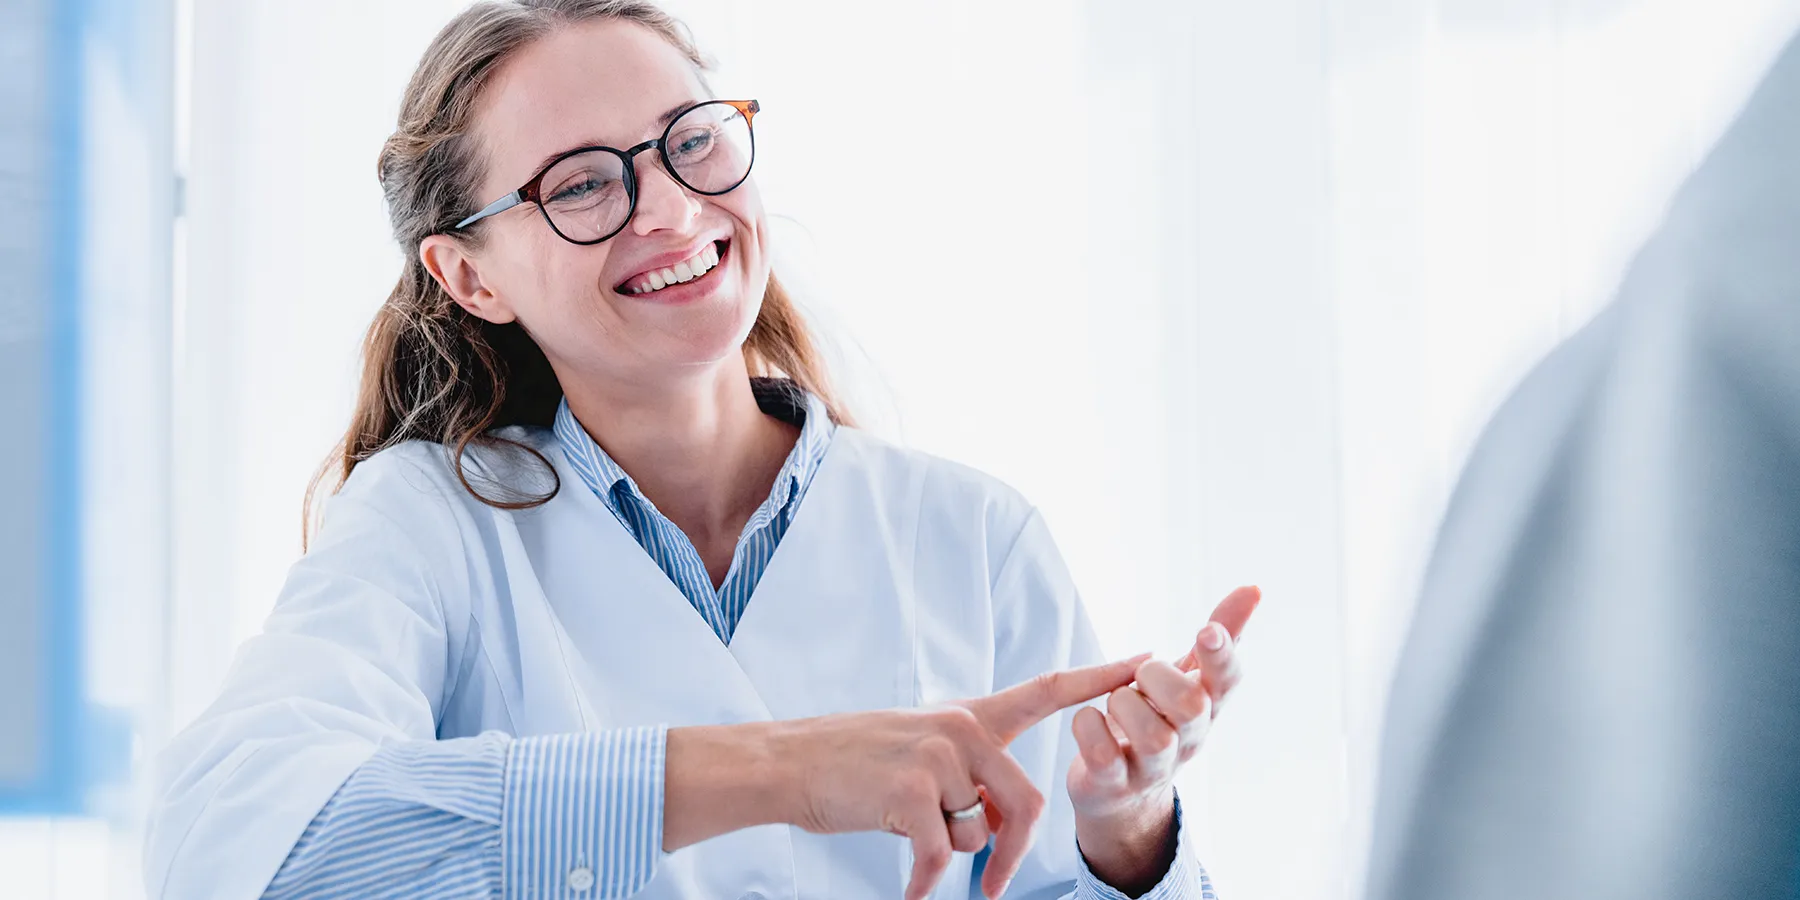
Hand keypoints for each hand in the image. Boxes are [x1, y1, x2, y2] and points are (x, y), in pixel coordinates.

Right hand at [773, 655, 1150, 899]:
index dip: (1099, 678)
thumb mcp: (922, 754)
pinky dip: (924, 885)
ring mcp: (937, 756)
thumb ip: (969, 775)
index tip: (1144, 659)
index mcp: (969, 716)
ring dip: (950, 850)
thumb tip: (998, 824)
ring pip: (979, 831)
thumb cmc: (856, 765)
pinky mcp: (911, 791)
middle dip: (1013, 852)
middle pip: (1028, 799)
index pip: (1046, 690)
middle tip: (992, 887)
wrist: (791, 763)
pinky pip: (940, 856)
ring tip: (905, 831)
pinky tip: (909, 894)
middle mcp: (961, 728)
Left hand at [1065, 586, 1260, 887]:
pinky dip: (1089, 727)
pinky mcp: (1114, 784)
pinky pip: (1102, 755)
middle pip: (1192, 706)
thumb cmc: (1158, 718)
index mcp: (1207, 707)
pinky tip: (1091, 720)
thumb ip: (1219, 634)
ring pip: (1153, 735)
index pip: (1229, 681)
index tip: (1206, 630)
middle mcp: (1188, 740)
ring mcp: (1154, 768)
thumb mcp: (1188, 677)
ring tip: (1116, 703)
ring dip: (1124, 704)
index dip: (1222, 655)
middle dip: (1158, 678)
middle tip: (1140, 678)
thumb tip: (1254, 588)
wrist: (1120, 790)